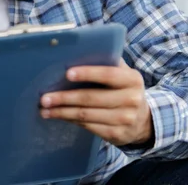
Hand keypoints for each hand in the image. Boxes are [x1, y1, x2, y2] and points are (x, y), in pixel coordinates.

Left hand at [39, 59, 153, 145]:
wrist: (143, 120)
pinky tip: (58, 116)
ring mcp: (125, 119)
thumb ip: (106, 62)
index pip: (108, 75)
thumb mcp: (122, 74)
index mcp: (132, 79)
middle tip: (44, 98)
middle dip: (64, 98)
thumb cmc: (122, 89)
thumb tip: (75, 52)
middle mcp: (131, 99)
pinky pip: (88, 126)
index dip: (87, 73)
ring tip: (44, 110)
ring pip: (86, 115)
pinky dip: (70, 120)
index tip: (67, 73)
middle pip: (91, 98)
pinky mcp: (117, 134)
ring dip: (62, 112)